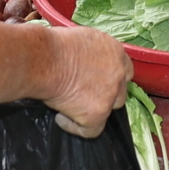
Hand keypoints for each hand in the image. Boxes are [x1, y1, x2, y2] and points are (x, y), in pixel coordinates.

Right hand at [44, 23, 133, 137]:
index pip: (125, 69)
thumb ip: (92, 52)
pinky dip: (75, 127)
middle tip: (85, 94)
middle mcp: (118, 74)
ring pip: (108, 110)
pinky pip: (91, 130)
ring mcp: (110, 96)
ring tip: (71, 106)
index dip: (111, 77)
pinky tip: (61, 118)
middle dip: (105, 94)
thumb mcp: (82, 39)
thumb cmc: (53, 45)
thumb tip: (84, 61)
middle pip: (120, 91)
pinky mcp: (97, 114)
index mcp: (115, 51)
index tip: (97, 80)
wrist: (44, 59)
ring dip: (93, 110)